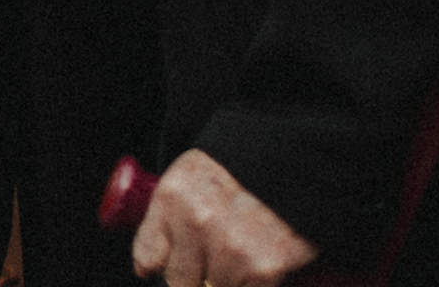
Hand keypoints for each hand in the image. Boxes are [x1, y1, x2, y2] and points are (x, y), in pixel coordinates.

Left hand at [132, 149, 317, 286]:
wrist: (295, 163)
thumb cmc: (239, 172)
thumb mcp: (189, 180)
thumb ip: (160, 223)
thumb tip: (144, 270)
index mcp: (174, 197)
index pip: (149, 257)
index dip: (162, 265)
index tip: (174, 262)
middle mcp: (199, 222)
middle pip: (180, 281)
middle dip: (196, 275)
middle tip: (218, 253)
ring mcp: (232, 247)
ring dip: (229, 278)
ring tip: (244, 248)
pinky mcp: (265, 268)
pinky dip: (254, 284)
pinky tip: (261, 261)